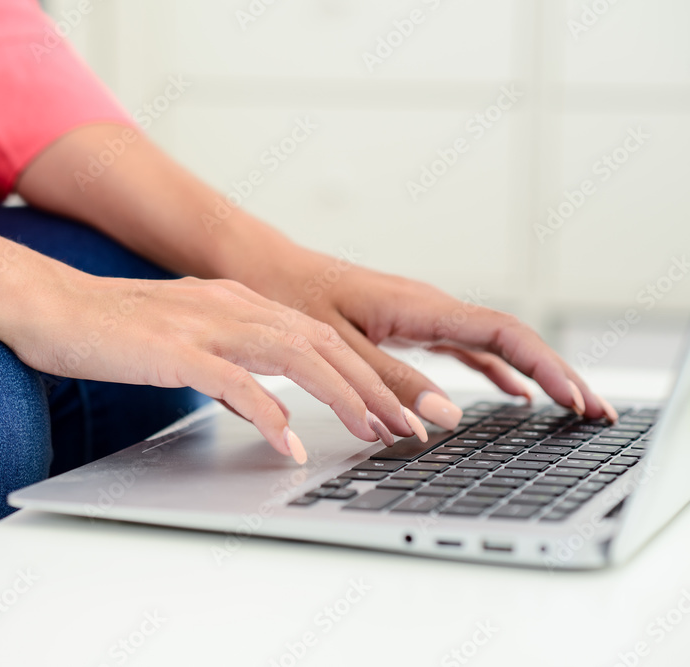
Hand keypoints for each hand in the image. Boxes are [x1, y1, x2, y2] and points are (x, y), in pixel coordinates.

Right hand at [0, 270, 430, 462]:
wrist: (49, 305)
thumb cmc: (110, 330)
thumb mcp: (183, 348)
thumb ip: (228, 374)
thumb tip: (260, 410)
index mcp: (238, 302)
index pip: (319, 337)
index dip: (363, 374)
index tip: (393, 411)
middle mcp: (232, 305)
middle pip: (322, 344)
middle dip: (373, 387)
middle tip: (409, 427)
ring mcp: (205, 323)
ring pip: (295, 355)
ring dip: (341, 396)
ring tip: (374, 433)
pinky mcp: (175, 348)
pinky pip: (237, 382)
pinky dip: (270, 414)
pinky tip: (291, 445)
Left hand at [246, 247, 616, 429]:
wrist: (263, 267)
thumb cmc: (291, 295)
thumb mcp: (335, 346)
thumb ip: (388, 383)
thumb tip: (443, 419)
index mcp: (418, 306)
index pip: (503, 333)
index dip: (546, 366)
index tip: (576, 398)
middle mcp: (427, 306)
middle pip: (510, 339)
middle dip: (556, 374)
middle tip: (592, 412)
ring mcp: (420, 315)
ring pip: (490, 344)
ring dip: (531, 373)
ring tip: (567, 408)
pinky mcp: (407, 325)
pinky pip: (464, 348)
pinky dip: (493, 370)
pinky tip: (510, 394)